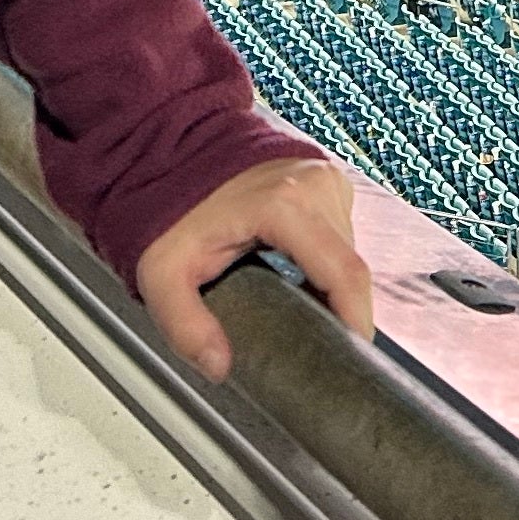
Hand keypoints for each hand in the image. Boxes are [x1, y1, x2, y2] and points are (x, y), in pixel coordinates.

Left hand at [134, 156, 376, 379]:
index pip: (344, 273)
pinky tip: (302, 281)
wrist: (180, 154)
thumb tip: (219, 366)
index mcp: (286, 203)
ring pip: (349, 253)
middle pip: (350, 267)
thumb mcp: (163, 274)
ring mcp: (327, 178)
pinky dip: (328, 266)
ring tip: (302, 310)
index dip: (356, 320)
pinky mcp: (328, 182)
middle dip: (339, 311)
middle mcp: (317, 184)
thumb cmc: (174, 209)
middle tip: (313, 346)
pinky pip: (342, 236)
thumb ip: (185, 325)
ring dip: (333, 288)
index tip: (352, 357)